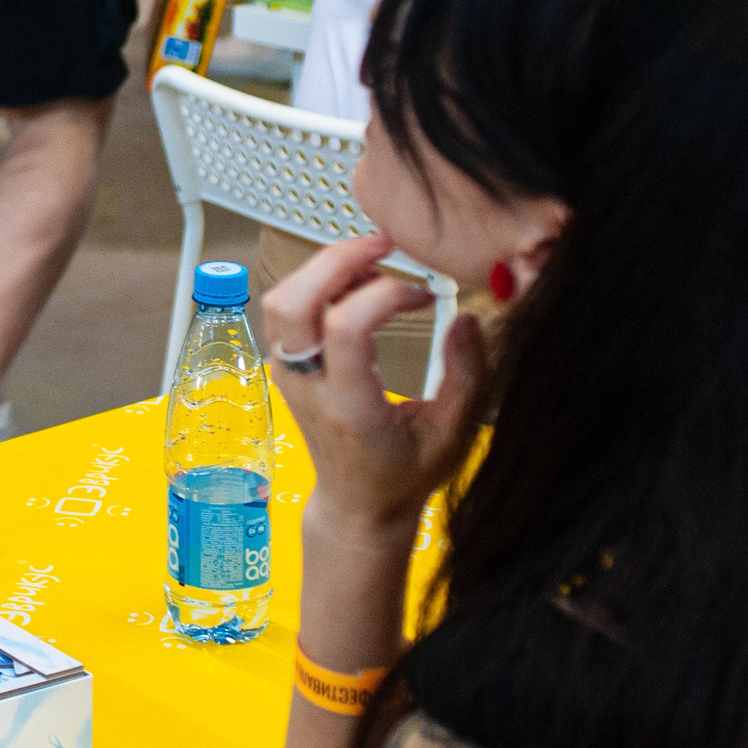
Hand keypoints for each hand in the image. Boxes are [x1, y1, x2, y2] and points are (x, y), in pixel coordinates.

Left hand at [257, 233, 484, 536]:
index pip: (344, 329)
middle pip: (293, 302)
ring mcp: (287, 375)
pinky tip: (357, 283)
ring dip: (324, 267)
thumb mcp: (453, 436)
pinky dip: (316, 282)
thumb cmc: (405, 474)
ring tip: (374, 262)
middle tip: (385, 245)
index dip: (384, 294)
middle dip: (337, 259)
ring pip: (280, 299)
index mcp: (349, 409)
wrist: (357, 503)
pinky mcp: (284, 364)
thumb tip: (467, 317)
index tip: (424, 294)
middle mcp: (307, 387)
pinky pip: (286, 309)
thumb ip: (466, 376)